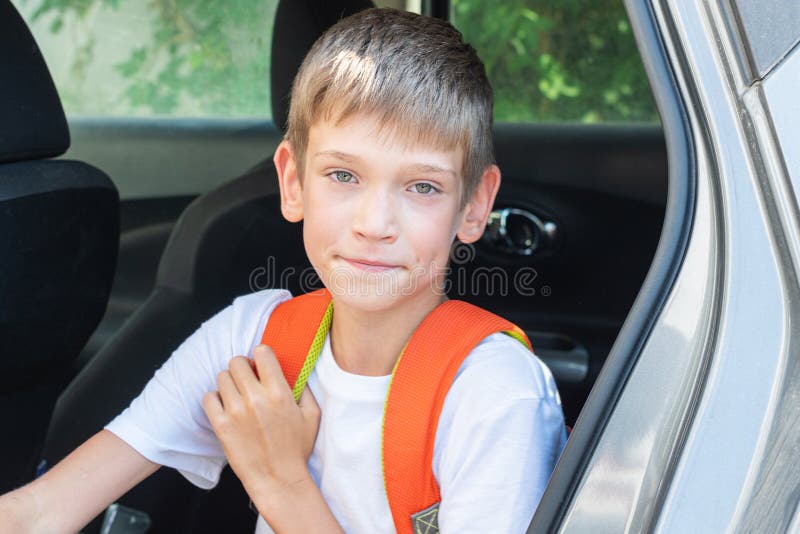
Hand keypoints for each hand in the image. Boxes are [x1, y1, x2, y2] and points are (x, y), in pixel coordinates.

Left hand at [202, 345, 320, 497]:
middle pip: (237, 362)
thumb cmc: (296, 449)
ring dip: (230, 382)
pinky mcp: (222, 425)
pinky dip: (216, 398)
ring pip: (222, 377)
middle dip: (243, 367)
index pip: (262, 353)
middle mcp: (256, 398)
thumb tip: (294, 371)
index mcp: (279, 392)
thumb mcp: (312, 415)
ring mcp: (236, 411)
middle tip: (248, 379)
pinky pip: (209, 397)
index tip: (262, 364)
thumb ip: (305, 389)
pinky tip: (226, 406)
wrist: (278, 479)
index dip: (261, 355)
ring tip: (238, 394)